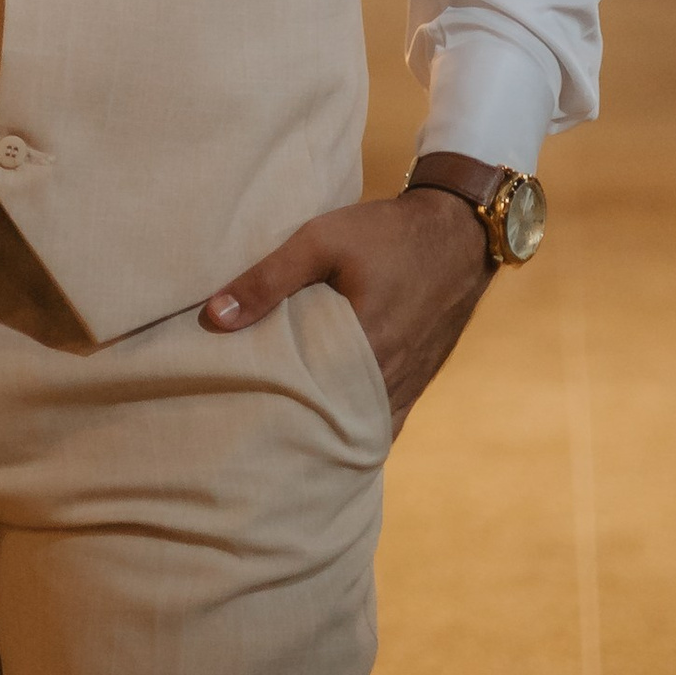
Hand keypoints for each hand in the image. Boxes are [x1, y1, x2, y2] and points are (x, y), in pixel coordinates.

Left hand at [199, 186, 492, 431]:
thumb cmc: (387, 233)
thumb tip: (215, 316)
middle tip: (248, 442)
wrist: (460, 232)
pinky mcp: (418, 381)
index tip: (234, 426)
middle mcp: (387, 380)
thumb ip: (269, 279)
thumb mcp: (321, 241)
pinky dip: (356, 429)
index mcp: (363, 349)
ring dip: (325, 434)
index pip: (306, 405)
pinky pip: (383, 422)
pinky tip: (330, 434)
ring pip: (359, 429)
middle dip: (293, 435)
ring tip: (281, 442)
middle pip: (331, 425)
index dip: (270, 419)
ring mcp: (408, 386)